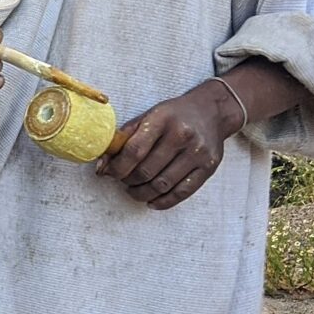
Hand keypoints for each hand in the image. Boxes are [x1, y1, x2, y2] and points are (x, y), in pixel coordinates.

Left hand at [96, 84, 237, 209]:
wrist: (211, 111)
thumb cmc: (173, 115)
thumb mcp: (147, 116)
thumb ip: (124, 138)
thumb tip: (102, 166)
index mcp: (163, 119)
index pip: (133, 151)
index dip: (116, 168)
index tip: (108, 173)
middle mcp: (182, 136)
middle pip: (146, 171)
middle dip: (127, 181)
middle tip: (122, 180)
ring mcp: (198, 153)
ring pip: (162, 185)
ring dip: (141, 193)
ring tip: (134, 190)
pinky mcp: (209, 167)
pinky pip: (182, 193)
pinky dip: (163, 202)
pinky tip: (151, 200)